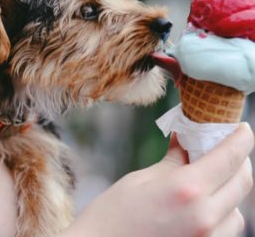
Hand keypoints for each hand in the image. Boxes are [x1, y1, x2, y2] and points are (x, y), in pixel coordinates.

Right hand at [59, 124, 253, 236]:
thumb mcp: (140, 180)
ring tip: (210, 181)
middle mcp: (204, 217)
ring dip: (231, 191)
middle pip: (242, 182)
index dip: (241, 138)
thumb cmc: (111, 215)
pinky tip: (202, 206)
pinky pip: (225, 230)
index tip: (242, 128)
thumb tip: (186, 141)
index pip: (229, 157)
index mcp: (186, 190)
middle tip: (226, 149)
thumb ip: (172, 161)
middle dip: (239, 161)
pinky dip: (222, 214)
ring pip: (238, 211)